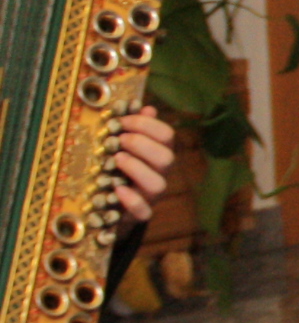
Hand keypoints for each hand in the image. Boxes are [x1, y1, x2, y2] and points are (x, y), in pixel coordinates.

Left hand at [111, 108, 174, 224]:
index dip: (145, 124)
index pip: (166, 135)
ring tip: (117, 159)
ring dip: (137, 168)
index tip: (120, 121)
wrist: (109, 207)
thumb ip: (134, 128)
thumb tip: (145, 107)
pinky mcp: (138, 214)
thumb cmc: (116, 168)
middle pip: (167, 158)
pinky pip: (143, 211)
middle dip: (142, 144)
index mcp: (158, 153)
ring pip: (158, 184)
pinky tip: (116, 189)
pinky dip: (132, 199)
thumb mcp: (123, 146)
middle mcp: (159, 173)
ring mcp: (150, 195)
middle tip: (119, 140)